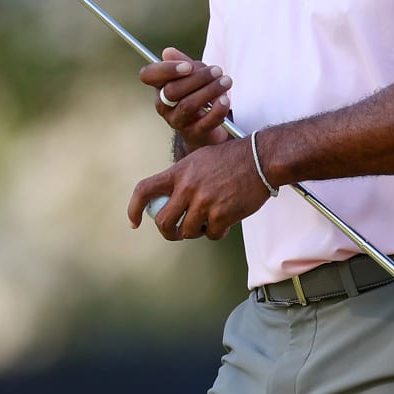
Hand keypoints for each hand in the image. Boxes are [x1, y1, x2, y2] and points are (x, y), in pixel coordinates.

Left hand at [127, 135, 269, 241]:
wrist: (259, 160)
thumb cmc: (232, 159)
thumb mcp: (198, 159)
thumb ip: (183, 178)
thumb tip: (171, 197)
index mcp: (179, 173)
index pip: (144, 190)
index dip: (133, 208)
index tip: (134, 221)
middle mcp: (187, 188)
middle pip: (163, 221)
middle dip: (168, 232)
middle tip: (177, 232)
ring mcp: (204, 202)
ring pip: (188, 231)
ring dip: (197, 231)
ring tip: (208, 221)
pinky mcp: (222, 215)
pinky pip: (212, 234)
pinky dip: (217, 232)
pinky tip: (224, 223)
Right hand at [139, 46, 232, 151]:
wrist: (208, 128)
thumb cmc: (198, 95)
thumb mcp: (193, 76)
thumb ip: (184, 63)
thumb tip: (168, 52)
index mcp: (159, 87)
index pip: (148, 75)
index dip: (166, 69)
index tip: (188, 66)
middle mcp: (163, 105)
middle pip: (172, 90)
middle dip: (198, 78)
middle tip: (218, 71)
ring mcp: (177, 121)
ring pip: (188, 105)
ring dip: (210, 91)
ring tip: (226, 82)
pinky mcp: (195, 134)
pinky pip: (204, 122)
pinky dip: (217, 110)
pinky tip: (225, 100)